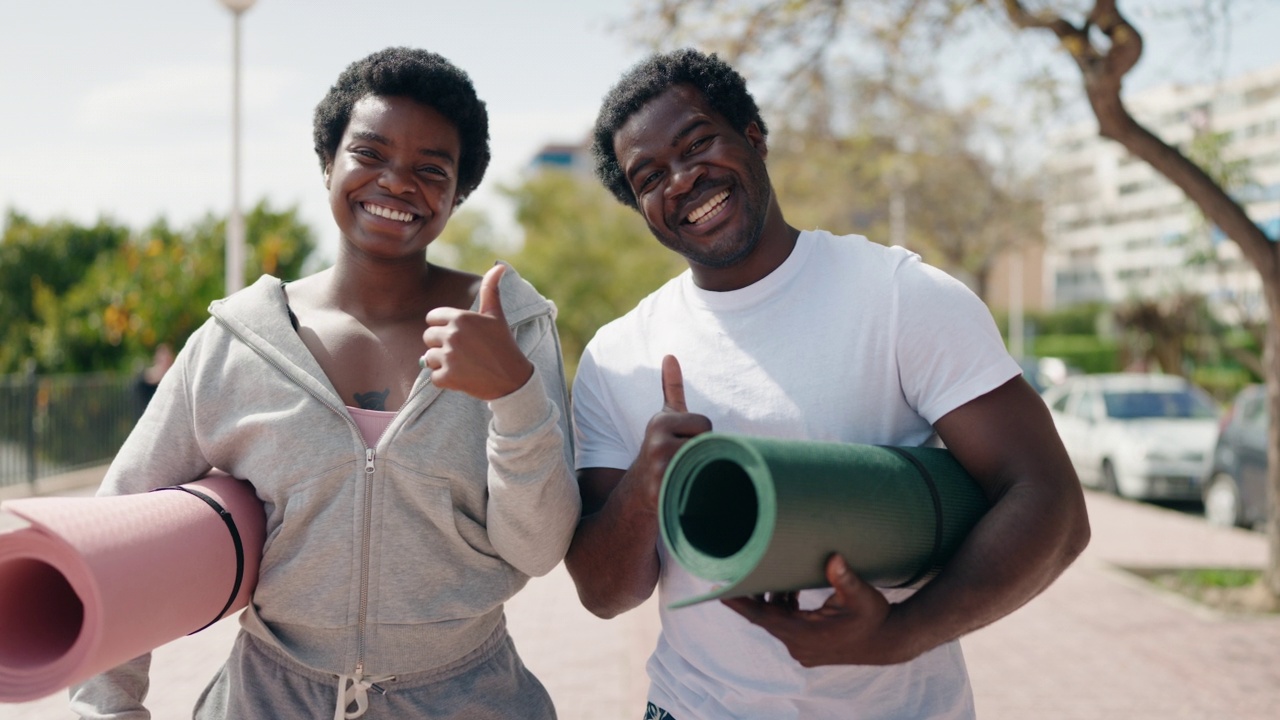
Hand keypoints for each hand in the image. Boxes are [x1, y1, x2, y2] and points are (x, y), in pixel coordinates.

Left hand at [422, 264, 533, 399]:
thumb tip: (500, 265)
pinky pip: (433, 377)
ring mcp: (449, 356)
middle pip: (428, 337)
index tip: (459, 335)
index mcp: (460, 317)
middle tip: (463, 352)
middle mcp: (452, 335)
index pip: (432, 318)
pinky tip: (462, 377)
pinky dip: (445, 380)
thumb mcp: (496, 315)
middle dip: (441, 344)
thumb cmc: (504, 344)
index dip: (443, 327)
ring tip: (463, 364)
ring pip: (429, 357)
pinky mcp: (448, 377)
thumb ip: (491, 289)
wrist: (513, 379)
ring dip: (442, 363)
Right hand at [626, 355, 711, 511]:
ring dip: (701, 469)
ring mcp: (659, 470)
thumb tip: (670, 356)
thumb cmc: (660, 449)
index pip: (704, 424)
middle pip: (707, 443)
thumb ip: (672, 388)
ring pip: (704, 463)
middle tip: (684, 460)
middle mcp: (657, 444)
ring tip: (685, 473)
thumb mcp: (665, 418)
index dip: (699, 435)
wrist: (638, 491)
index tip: (683, 442)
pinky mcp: (663, 493)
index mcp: (660, 422)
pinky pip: (698, 484)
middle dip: (701, 452)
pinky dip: (698, 487)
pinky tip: (685, 488)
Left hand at [722, 554, 901, 666]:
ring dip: (773, 602)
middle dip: (755, 596)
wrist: (889, 642)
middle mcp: (798, 646)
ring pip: (776, 623)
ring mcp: (803, 650)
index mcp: (804, 633)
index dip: (740, 604)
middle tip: (742, 572)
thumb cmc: (875, 616)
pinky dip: (784, 611)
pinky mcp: (809, 650)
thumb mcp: (860, 595)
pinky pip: (787, 628)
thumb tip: (833, 558)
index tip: (719, 592)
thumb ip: (843, 577)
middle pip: (765, 619)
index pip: (762, 617)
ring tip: (773, 577)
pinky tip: (788, 594)